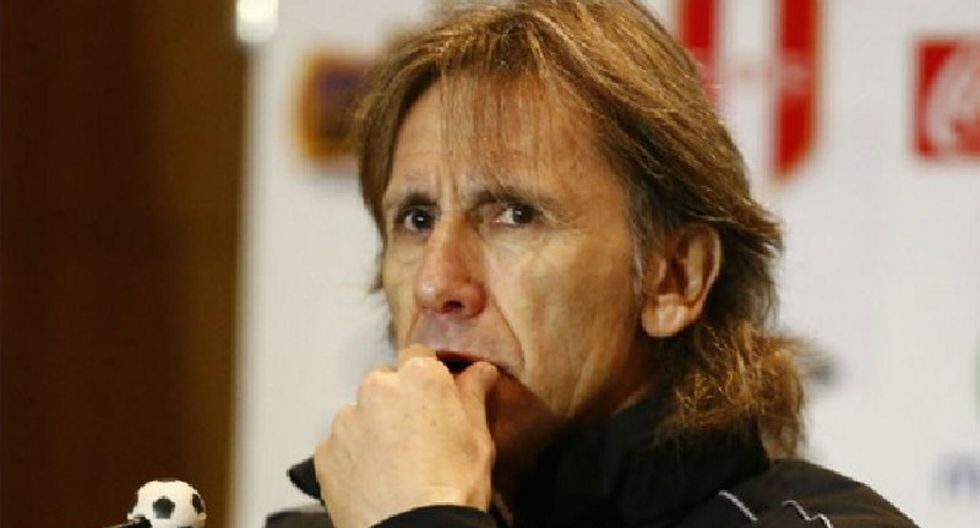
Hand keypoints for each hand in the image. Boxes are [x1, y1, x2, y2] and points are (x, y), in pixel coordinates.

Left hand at [314, 344, 499, 527]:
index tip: (435, 399)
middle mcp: (376, 388)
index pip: (419, 355)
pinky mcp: (325, 452)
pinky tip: (373, 479)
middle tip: (416, 435)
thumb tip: (481, 370)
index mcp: (419, 376)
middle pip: (385, 382)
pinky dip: (353, 457)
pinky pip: (340, 445)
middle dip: (397, 400)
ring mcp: (346, 420)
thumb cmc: (454, 485)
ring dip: (372, 428)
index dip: (428, 378)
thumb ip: (473, 395)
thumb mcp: (478, 438)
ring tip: (392, 463)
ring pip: (360, 413)